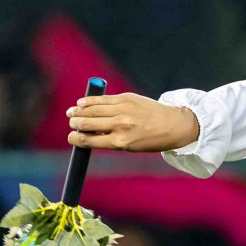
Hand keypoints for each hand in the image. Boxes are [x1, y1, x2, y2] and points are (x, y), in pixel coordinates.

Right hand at [67, 93, 199, 151]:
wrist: (175, 125)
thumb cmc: (151, 139)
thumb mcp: (131, 146)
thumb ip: (109, 140)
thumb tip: (87, 134)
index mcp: (121, 142)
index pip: (90, 141)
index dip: (76, 139)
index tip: (70, 137)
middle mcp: (120, 126)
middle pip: (88, 124)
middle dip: (75, 124)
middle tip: (71, 123)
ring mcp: (123, 110)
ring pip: (93, 110)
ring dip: (78, 111)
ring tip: (71, 113)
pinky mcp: (127, 98)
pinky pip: (103, 99)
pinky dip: (90, 101)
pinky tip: (82, 103)